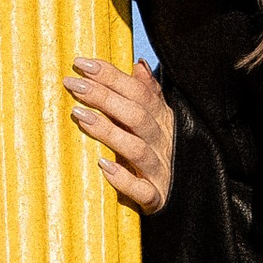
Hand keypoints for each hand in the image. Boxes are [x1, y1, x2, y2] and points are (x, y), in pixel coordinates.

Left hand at [68, 55, 174, 212]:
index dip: (111, 76)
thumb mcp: (159, 122)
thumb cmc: (162, 155)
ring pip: (137, 149)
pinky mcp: (156, 197)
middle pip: (136, 115)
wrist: (189, 196)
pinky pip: (142, 190)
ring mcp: (160, 170)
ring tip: (80, 116)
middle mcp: (163, 142)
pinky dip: (123, 179)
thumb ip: (149, 94)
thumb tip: (138, 64)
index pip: (139, 92)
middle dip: (104, 97)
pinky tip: (102, 165)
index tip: (81, 64)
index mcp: (163, 121)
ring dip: (108, 131)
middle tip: (73, 84)